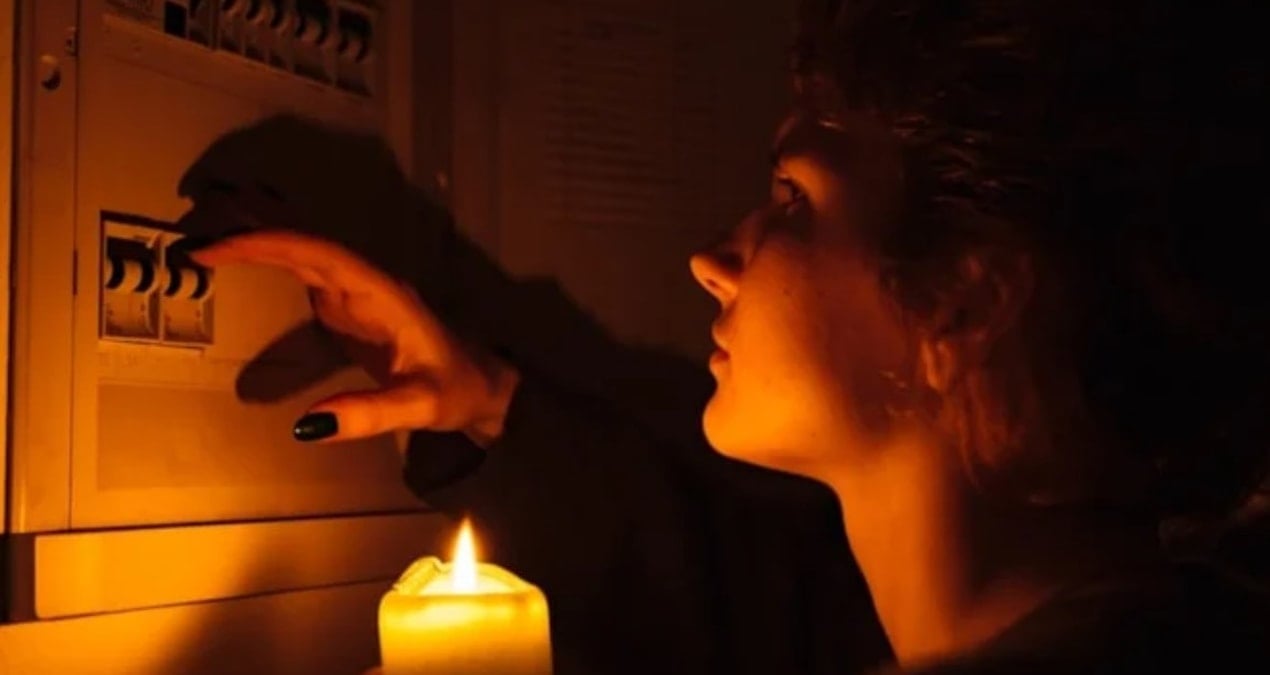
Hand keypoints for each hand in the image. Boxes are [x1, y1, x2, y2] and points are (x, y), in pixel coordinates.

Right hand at [189, 226, 518, 444]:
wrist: (484, 390)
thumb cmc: (458, 391)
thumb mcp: (419, 405)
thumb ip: (370, 413)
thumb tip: (306, 425)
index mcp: (382, 293)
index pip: (319, 254)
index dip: (269, 244)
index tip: (219, 248)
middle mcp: (366, 285)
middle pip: (303, 245)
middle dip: (252, 234)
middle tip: (194, 239)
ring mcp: (358, 296)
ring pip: (302, 256)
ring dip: (258, 246)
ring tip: (205, 246)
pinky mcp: (351, 312)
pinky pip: (305, 278)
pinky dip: (271, 268)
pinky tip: (240, 270)